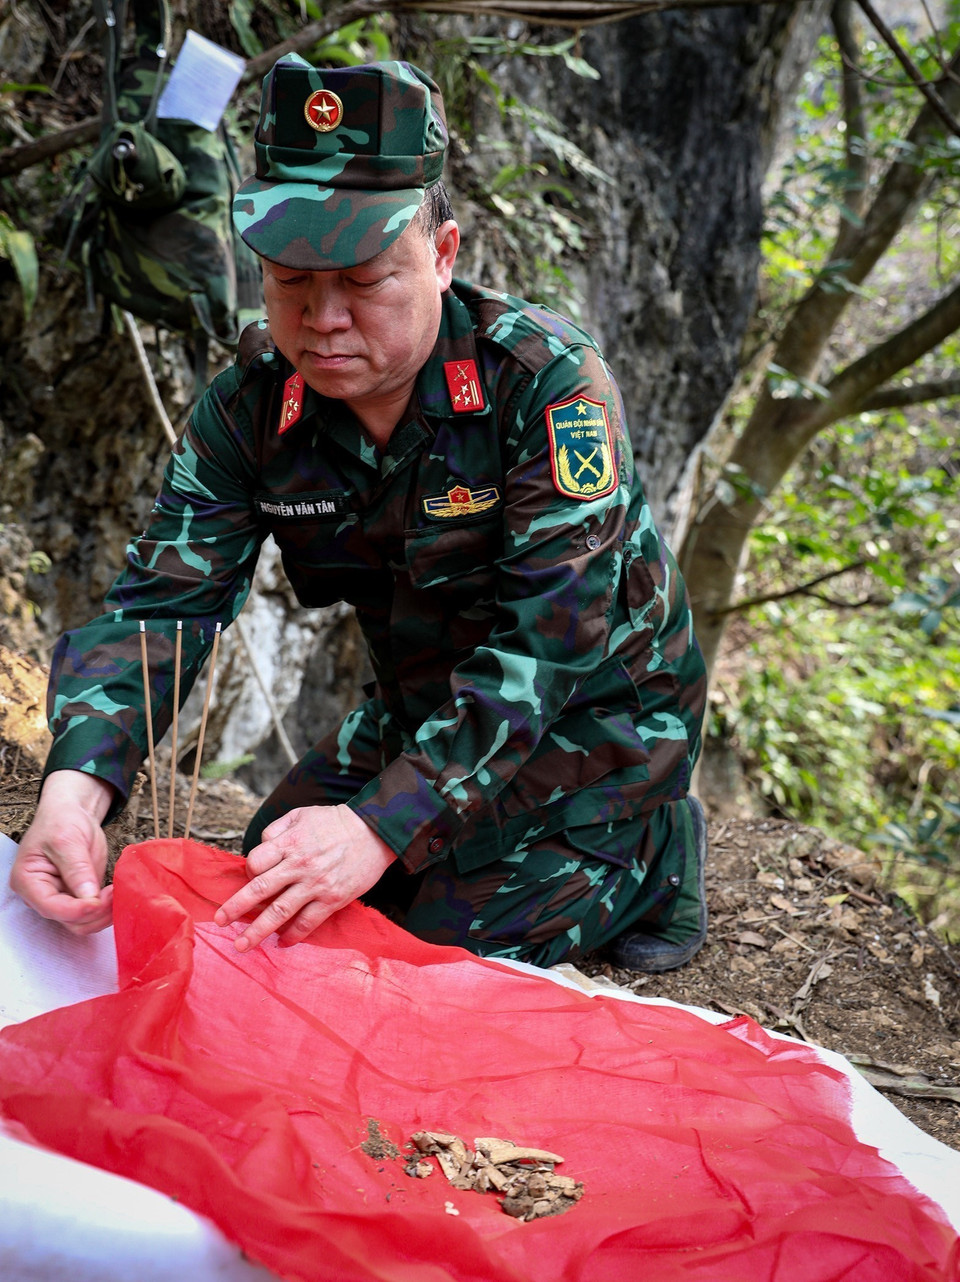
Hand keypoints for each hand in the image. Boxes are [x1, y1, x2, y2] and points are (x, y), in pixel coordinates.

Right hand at [10, 771, 115, 933]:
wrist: (73, 813)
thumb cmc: (61, 821)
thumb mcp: (67, 840)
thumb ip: (77, 869)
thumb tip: (88, 897)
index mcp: (29, 882)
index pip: (51, 907)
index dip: (76, 910)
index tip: (99, 901)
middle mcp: (43, 896)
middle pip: (68, 920)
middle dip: (94, 913)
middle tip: (115, 895)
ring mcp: (63, 898)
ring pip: (83, 922)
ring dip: (104, 914)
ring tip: (119, 893)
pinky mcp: (81, 896)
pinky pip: (94, 912)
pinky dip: (108, 908)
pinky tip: (119, 894)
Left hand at [214, 804, 395, 951]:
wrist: (375, 832)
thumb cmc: (335, 822)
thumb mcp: (302, 814)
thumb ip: (276, 829)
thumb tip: (259, 847)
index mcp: (289, 843)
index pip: (255, 862)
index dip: (247, 872)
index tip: (250, 877)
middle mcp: (299, 866)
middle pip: (259, 891)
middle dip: (236, 908)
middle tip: (219, 922)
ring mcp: (315, 885)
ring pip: (279, 912)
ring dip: (257, 932)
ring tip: (241, 945)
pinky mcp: (332, 899)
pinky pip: (307, 922)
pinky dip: (293, 935)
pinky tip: (282, 943)